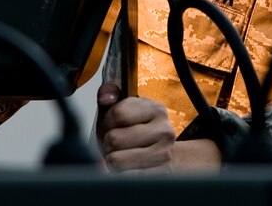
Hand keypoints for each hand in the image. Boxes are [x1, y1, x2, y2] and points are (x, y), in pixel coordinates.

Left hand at [96, 83, 220, 172]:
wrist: (155, 156)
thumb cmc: (131, 131)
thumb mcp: (119, 108)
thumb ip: (109, 94)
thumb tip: (106, 98)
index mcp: (156, 109)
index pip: (118, 114)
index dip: (108, 121)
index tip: (114, 124)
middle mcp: (165, 131)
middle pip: (115, 138)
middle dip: (109, 142)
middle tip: (117, 144)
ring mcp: (164, 155)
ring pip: (116, 160)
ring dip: (112, 160)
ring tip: (122, 155)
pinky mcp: (158, 177)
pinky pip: (124, 178)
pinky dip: (119, 175)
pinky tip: (128, 169)